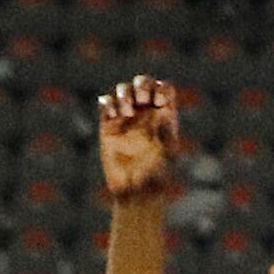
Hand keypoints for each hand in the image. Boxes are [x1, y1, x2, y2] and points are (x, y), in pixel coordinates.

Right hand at [97, 74, 180, 205]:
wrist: (136, 190)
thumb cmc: (158, 176)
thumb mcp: (168, 154)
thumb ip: (167, 132)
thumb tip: (165, 113)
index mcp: (164, 117)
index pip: (165, 90)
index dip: (162, 89)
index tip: (159, 103)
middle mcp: (146, 114)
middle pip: (143, 83)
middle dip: (142, 84)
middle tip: (143, 100)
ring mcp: (127, 118)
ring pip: (123, 90)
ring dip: (125, 94)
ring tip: (128, 113)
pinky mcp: (108, 125)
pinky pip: (105, 103)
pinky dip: (108, 103)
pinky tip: (114, 116)